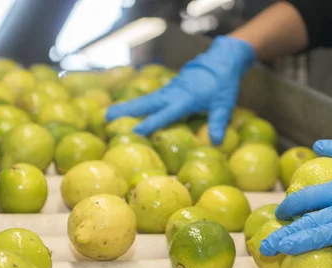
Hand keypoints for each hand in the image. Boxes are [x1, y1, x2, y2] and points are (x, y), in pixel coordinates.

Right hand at [105, 36, 255, 144]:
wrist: (221, 61)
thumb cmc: (224, 84)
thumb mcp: (224, 104)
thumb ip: (218, 122)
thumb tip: (216, 142)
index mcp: (185, 99)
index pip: (166, 114)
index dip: (151, 123)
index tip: (136, 131)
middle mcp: (173, 94)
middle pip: (146, 103)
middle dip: (127, 110)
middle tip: (106, 117)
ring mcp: (170, 90)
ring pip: (146, 100)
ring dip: (128, 107)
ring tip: (109, 114)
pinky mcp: (170, 89)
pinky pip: (152, 99)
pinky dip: (139, 104)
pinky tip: (130, 111)